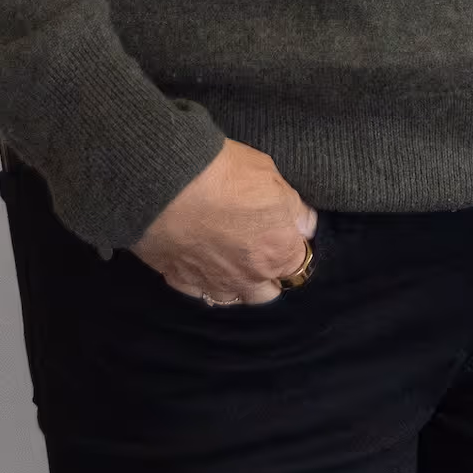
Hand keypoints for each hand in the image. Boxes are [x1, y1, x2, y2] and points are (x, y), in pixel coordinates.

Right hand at [131, 139, 316, 307]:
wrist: (166, 182)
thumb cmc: (224, 174)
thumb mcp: (270, 175)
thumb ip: (293, 207)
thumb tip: (306, 224)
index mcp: (277, 253)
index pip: (299, 263)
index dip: (293, 245)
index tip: (286, 231)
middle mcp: (248, 278)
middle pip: (267, 291)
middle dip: (267, 273)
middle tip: (257, 245)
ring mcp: (212, 283)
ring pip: (232, 298)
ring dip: (235, 282)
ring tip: (228, 256)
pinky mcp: (178, 280)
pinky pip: (196, 289)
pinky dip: (201, 278)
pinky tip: (199, 258)